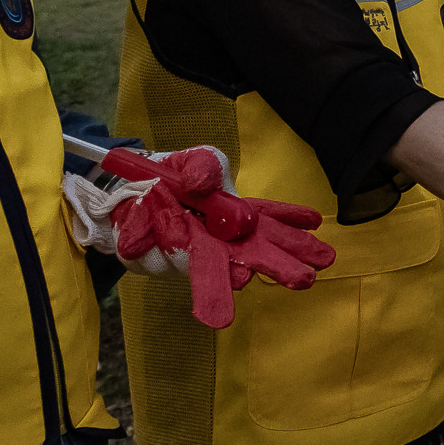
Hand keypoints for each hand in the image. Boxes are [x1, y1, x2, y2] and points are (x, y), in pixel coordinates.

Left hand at [68, 146, 335, 328]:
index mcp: (237, 218)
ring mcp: (188, 255)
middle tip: (305, 279)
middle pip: (252, 256)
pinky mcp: (154, 261)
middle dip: (278, 267)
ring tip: (240, 282)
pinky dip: (147, 239)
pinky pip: (155, 253)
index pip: (271, 223)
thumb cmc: (177, 176)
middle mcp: (219, 243)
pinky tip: (148, 235)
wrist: (126, 193)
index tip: (316, 226)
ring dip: (221, 280)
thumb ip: (206, 168)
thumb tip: (203, 187)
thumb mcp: (198, 162)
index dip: (292, 225)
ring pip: (205, 267)